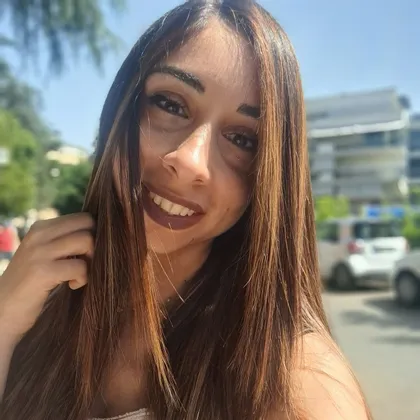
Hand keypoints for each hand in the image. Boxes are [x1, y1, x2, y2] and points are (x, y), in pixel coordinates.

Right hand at [0, 213, 93, 341]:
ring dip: (90, 261)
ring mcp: (39, 252)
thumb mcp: (45, 253)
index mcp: (41, 227)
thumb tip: (100, 233)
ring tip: (77, 275)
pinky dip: (83, 278)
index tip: (84, 254)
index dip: (92, 235)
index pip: (83, 217)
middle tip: (84, 263)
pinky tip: (71, 286)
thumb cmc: (31, 283)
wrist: (2, 311)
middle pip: (88, 225)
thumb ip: (65, 240)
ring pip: (86, 241)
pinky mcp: (43, 272)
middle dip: (94, 245)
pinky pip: (80, 266)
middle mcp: (39, 234)